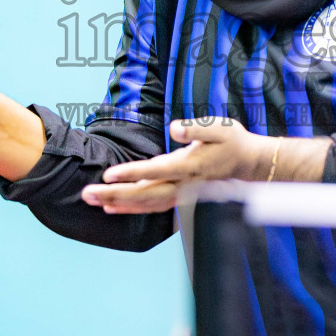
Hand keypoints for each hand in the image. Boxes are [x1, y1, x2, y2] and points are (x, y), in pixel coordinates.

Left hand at [81, 117, 274, 214]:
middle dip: (113, 194)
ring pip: (144, 203)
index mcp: (188, 166)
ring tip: (92, 200)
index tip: (108, 175)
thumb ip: (196, 128)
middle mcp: (182, 184)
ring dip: (117, 202)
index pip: (154, 171)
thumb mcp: (219, 127)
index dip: (130, 173)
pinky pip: (151, 206)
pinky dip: (130, 208)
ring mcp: (180, 193)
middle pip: (143, 193)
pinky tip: (112, 207)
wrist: (248, 164)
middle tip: (87, 193)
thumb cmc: (232, 141)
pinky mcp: (178, 196)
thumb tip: (175, 128)